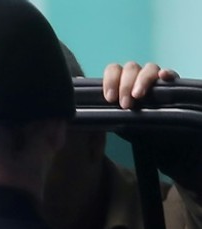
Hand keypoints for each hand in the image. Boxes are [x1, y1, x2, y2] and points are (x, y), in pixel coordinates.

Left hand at [104, 63, 200, 190]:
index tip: (109, 98)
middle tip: (124, 104)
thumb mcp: (111, 119)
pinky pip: (170, 74)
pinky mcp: (170, 86)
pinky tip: (163, 77)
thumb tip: (77, 103)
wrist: (149, 141)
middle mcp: (136, 77)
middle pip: (130, 68)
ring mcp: (153, 80)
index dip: (110, 81)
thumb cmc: (127, 126)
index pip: (113, 70)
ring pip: (148, 68)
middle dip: (125, 85)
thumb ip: (99, 111)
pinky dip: (167, 74)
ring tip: (138, 96)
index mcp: (120, 81)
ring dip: (142, 80)